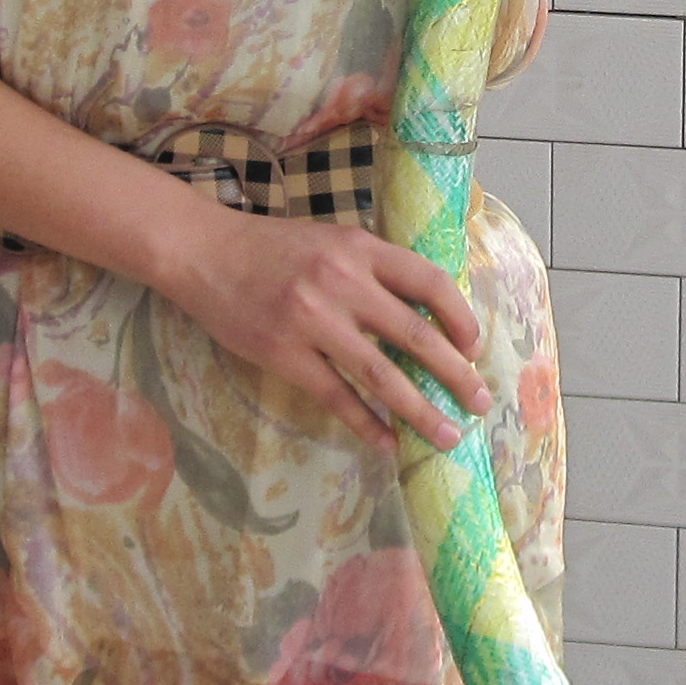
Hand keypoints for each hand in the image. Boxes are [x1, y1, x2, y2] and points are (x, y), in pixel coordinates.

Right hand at [162, 205, 491, 454]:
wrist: (204, 252)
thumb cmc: (272, 248)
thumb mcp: (332, 241)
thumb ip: (374, 270)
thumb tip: (427, 316)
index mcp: (360, 248)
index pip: (428, 282)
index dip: (459, 317)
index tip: (474, 347)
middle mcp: (342, 282)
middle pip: (415, 335)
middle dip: (455, 375)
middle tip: (481, 403)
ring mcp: (312, 320)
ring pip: (382, 375)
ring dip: (420, 410)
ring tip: (447, 436)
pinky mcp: (283, 354)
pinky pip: (336, 397)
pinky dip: (367, 424)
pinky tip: (388, 443)